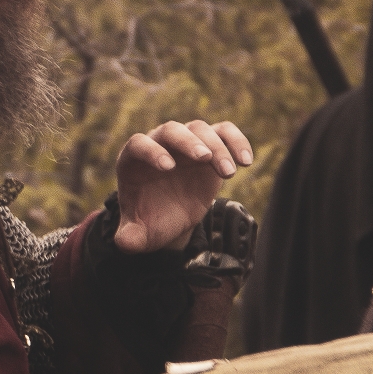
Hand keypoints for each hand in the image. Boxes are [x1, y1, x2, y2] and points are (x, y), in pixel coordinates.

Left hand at [114, 120, 252, 253]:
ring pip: (200, 129)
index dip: (151, 152)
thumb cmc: (152, 221)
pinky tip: (246, 161)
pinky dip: (236, 141)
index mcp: (134, 161)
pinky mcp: (209, 145)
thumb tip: (125, 244)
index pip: (138, 145)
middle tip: (204, 158)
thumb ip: (130, 238)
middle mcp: (158, 145)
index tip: (168, 168)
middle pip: (171, 130)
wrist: (172, 217)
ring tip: (229, 173)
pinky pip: (223, 132)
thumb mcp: (139, 234)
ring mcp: (184, 143)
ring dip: (217, 147)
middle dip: (187, 142)